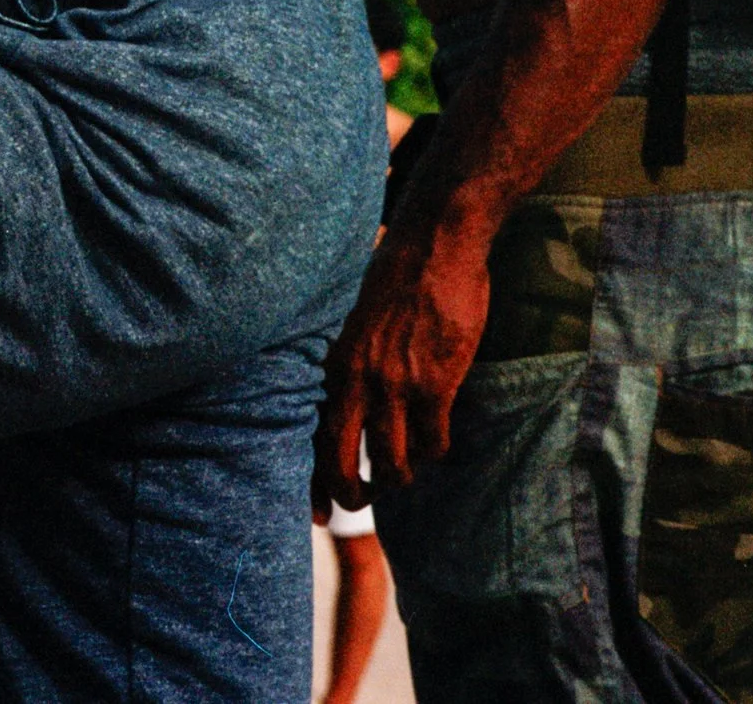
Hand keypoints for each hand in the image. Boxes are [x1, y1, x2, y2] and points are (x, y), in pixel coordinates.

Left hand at [315, 216, 490, 513]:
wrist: (435, 244)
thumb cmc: (398, 277)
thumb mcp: (358, 320)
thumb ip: (354, 360)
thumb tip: (352, 396)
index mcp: (336, 361)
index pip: (314, 431)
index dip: (314, 477)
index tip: (316, 508)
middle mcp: (359, 379)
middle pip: (343, 459)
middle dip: (352, 493)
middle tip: (364, 501)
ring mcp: (396, 384)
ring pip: (393, 461)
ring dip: (401, 475)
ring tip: (407, 472)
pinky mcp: (436, 384)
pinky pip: (433, 441)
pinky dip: (435, 451)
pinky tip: (438, 443)